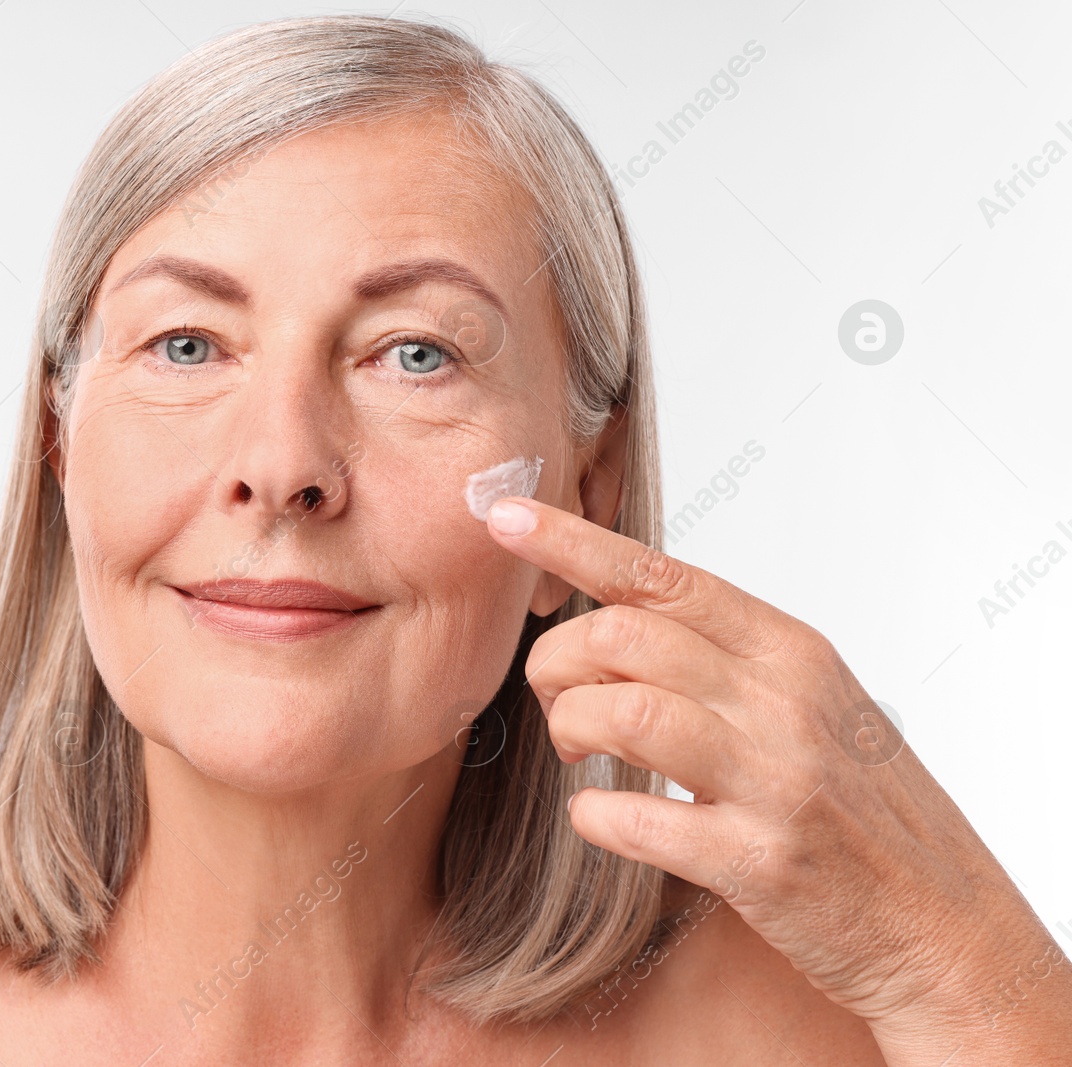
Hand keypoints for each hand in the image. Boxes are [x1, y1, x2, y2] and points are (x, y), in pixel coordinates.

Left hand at [484, 496, 1071, 1056]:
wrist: (943, 924)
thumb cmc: (859, 808)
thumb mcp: (808, 703)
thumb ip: (722, 657)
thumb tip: (609, 618)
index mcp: (790, 650)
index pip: (661, 575)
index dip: (573, 542)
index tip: (505, 516)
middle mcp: (784, 702)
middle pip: (620, 638)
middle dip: (556, 664)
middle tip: (558, 701)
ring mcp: (774, 781)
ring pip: (620, 713)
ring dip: (569, 729)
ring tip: (576, 753)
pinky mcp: (757, 861)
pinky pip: (630, 820)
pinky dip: (591, 817)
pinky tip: (603, 818)